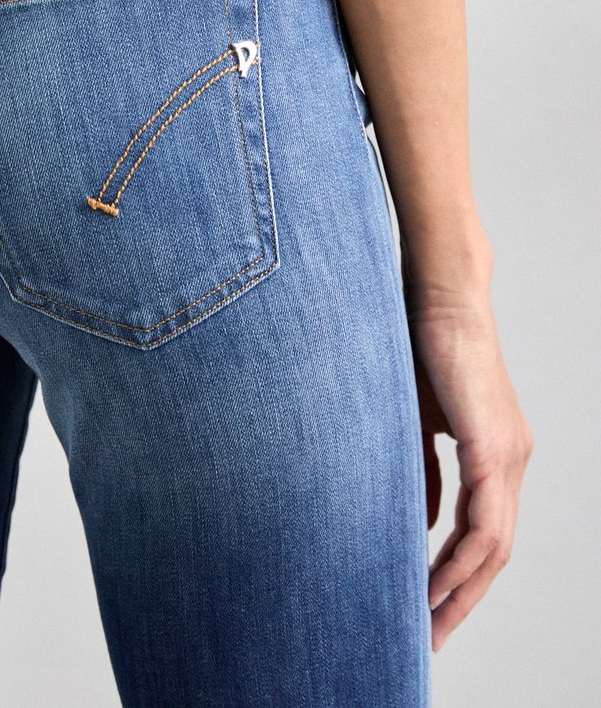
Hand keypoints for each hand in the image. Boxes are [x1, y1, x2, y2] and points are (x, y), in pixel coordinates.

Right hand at [401, 240, 533, 653]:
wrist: (440, 297)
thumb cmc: (421, 349)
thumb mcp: (418, 423)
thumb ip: (426, 472)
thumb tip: (425, 521)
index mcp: (497, 454)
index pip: (486, 534)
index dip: (461, 577)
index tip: (430, 608)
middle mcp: (513, 460)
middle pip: (496, 553)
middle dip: (462, 600)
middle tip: (429, 635)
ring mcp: (508, 455)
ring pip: (494, 547)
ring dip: (460, 590)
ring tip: (427, 621)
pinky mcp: (493, 446)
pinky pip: (483, 523)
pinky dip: (459, 559)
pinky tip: (432, 581)